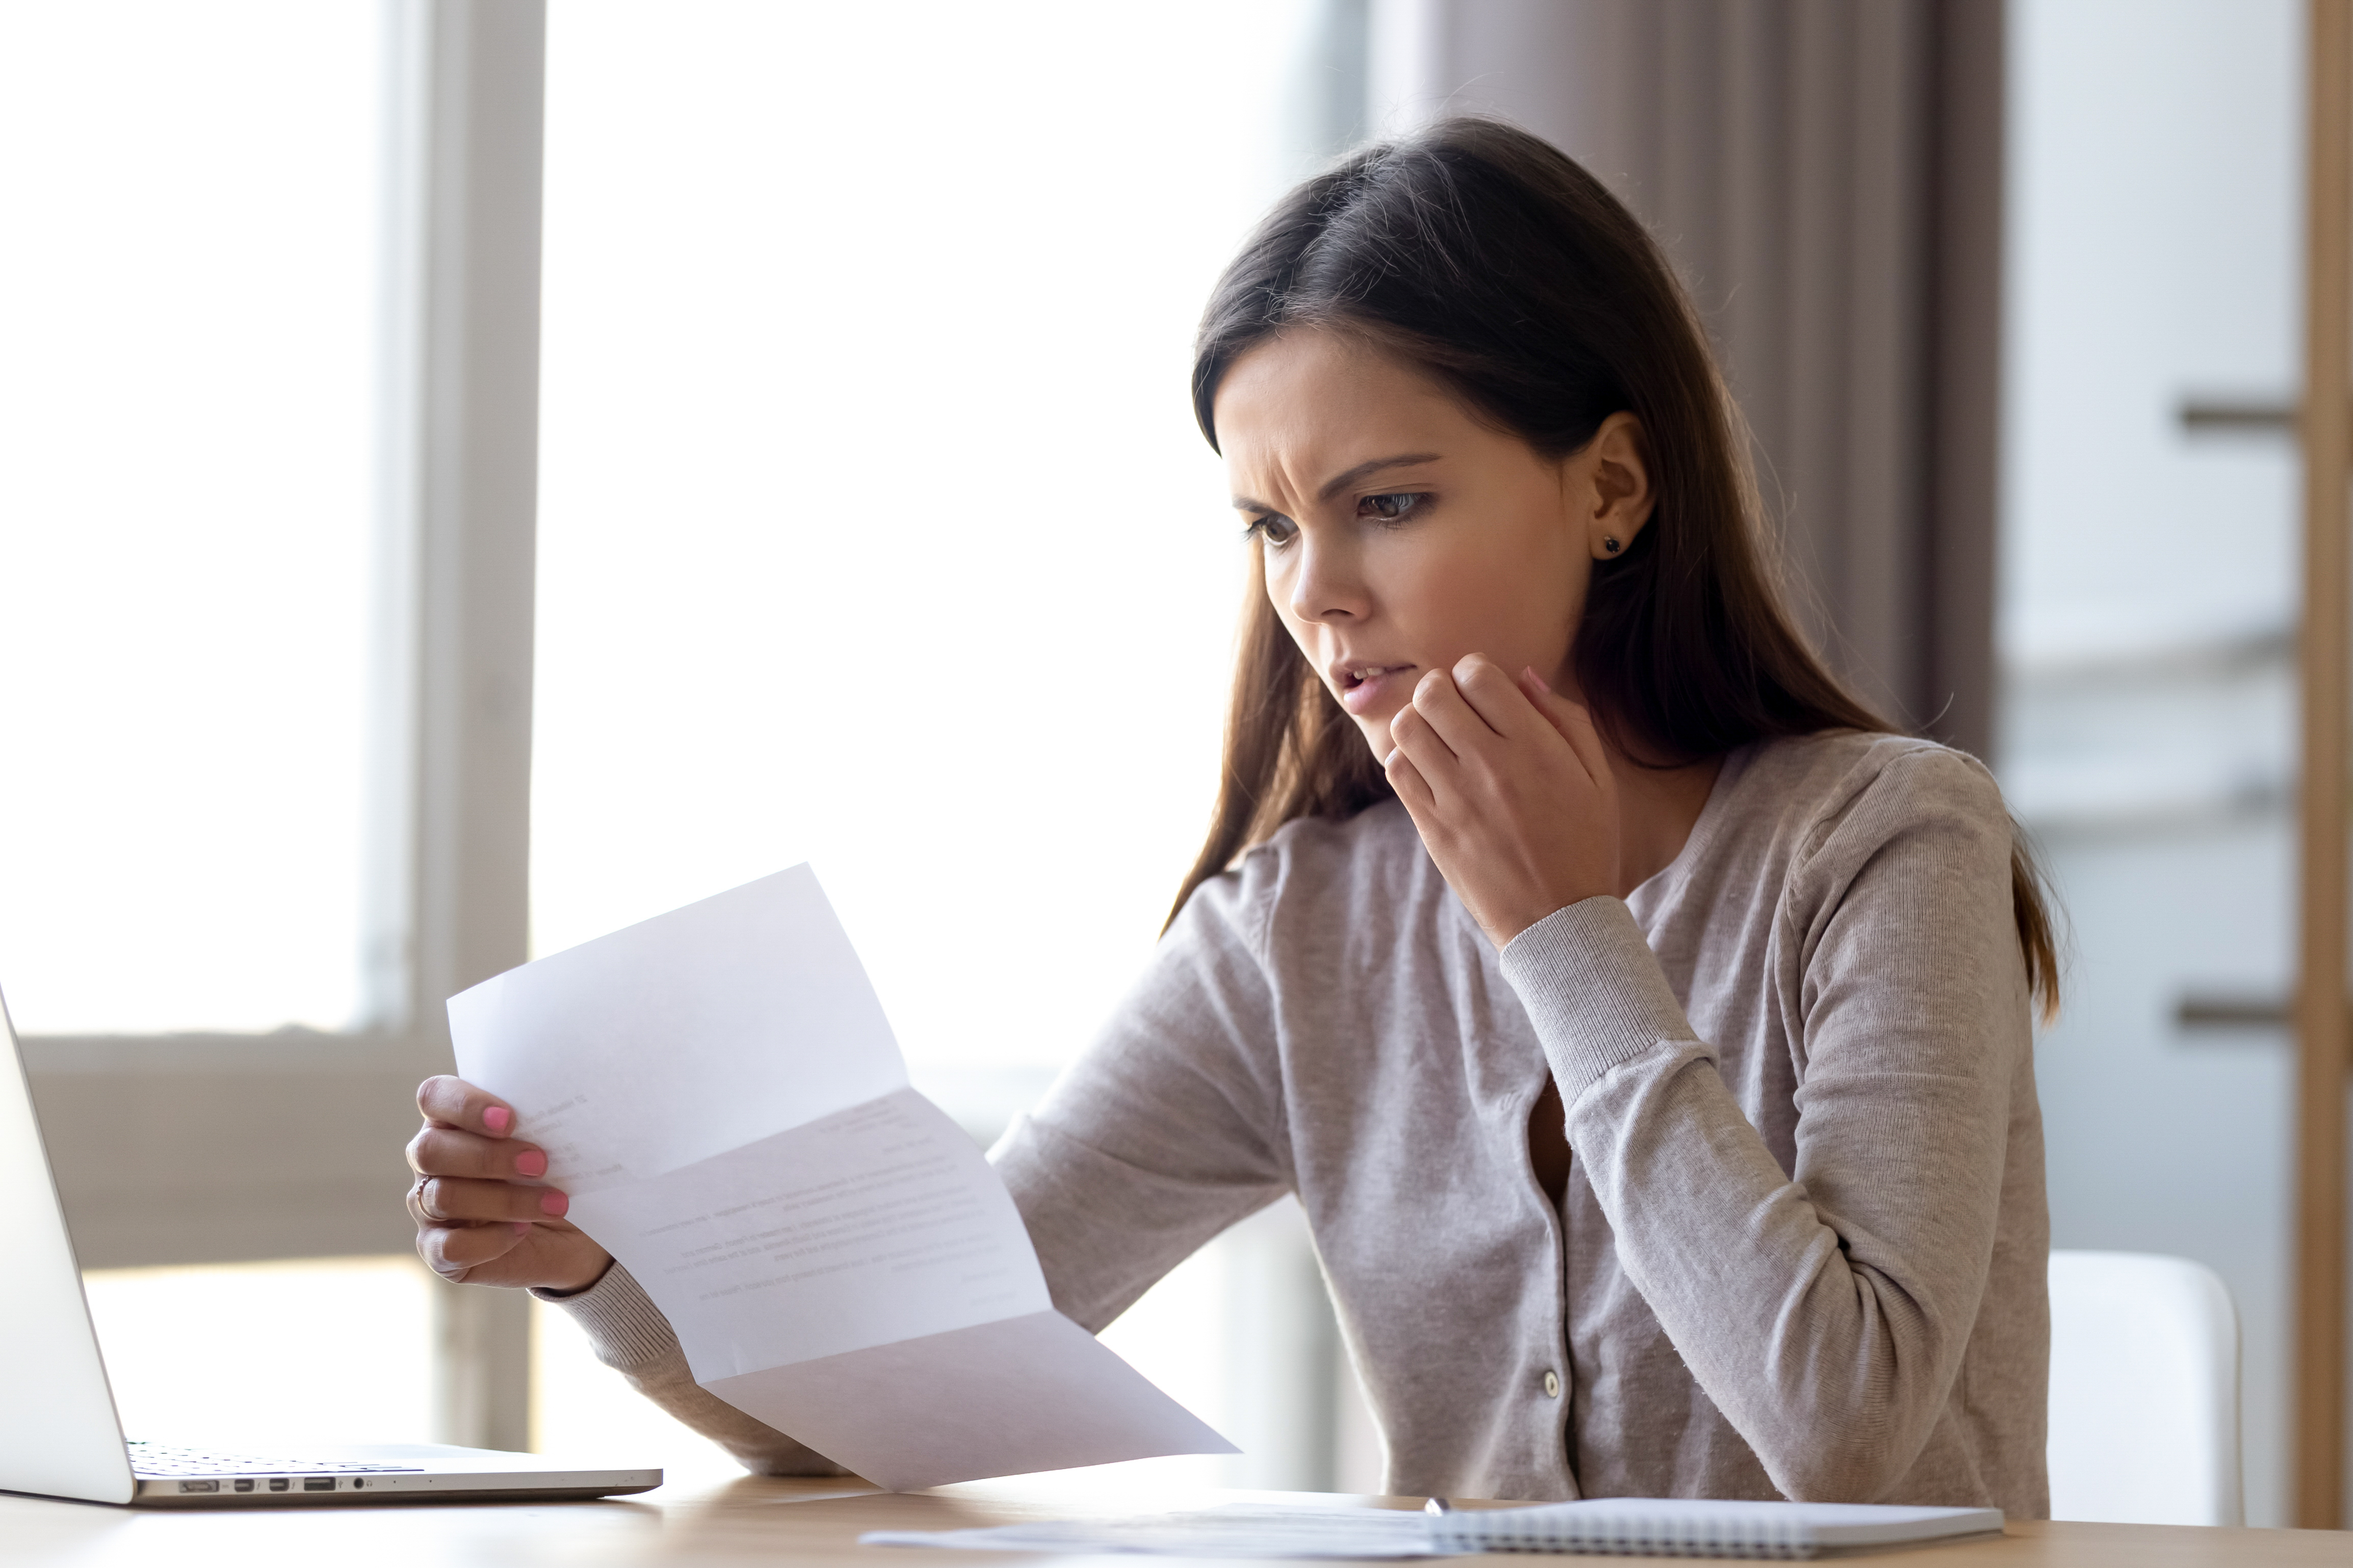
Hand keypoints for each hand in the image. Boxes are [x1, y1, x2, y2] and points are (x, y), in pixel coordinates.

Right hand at [406, 1075, 611, 1292]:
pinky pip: (450, 1247)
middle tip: (540, 1163)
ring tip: (554, 1203)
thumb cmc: (558, 1174)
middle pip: (430, 1150)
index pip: (434, 1097)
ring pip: (444, 1197)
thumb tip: (563, 1105)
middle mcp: (431, 1161)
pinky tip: (524, 1231)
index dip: (465, 1105)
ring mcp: (428, 1208)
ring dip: (505, 1200)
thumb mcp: (555, 1142)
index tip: (509, 1119)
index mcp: (451, 1120)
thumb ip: (541, 1121)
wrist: (571, 1234)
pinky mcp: (438, 1251)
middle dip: (488, 1157)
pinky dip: (491, 1239)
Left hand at [1384, 653, 1619, 947]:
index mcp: (1534, 747)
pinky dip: (1407, 760)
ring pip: (1407, 727)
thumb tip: (1523, 676)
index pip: (1478, 674)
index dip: (1475, 672)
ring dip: (1419, 722)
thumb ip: (1565, 719)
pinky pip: (1397, 771)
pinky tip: (1430, 771)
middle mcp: (1490, 766)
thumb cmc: (1584, 843)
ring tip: (1439, 739)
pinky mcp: (1432, 827)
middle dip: (1441, 690)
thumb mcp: (1596, 777)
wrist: (1559, 921)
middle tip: (1456, 710)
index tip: (1483, 691)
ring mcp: (1455, 798)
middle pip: (1433, 693)